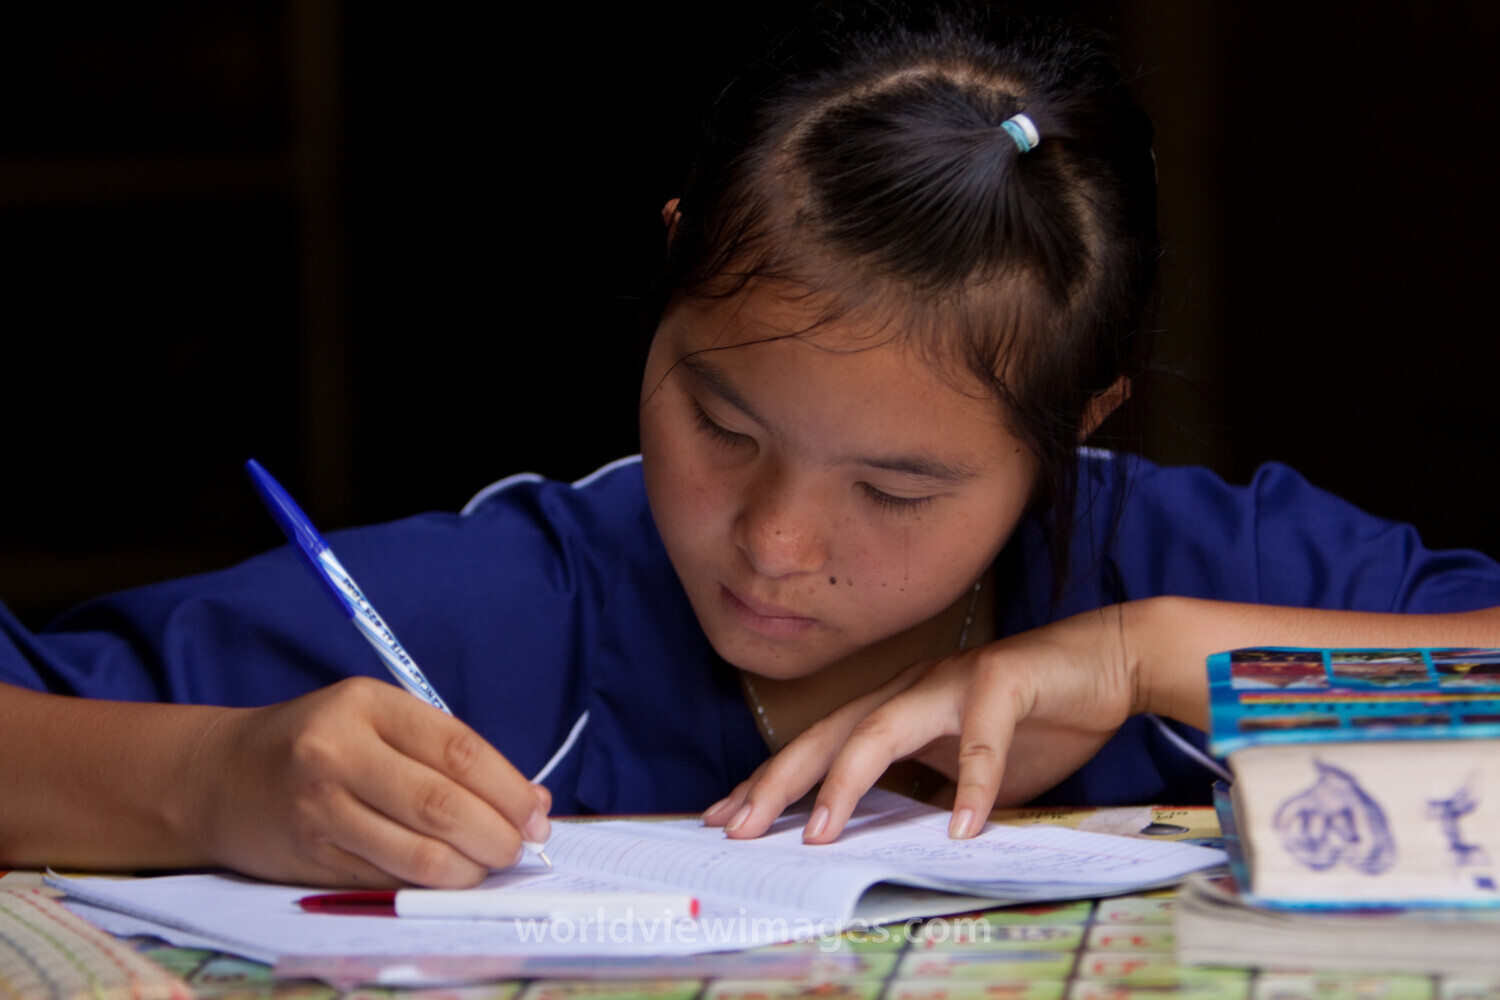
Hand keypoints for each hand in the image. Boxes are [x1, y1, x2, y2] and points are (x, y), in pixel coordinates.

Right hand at [183, 678, 549, 886]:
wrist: (221, 778)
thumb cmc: (318, 742)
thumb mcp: (376, 719)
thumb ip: (447, 752)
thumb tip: (530, 800)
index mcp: (366, 705)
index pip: (458, 749)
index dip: (509, 787)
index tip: (536, 811)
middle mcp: (339, 755)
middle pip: (443, 806)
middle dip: (498, 834)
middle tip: (521, 846)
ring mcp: (322, 812)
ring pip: (421, 855)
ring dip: (472, 868)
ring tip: (490, 863)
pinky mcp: (313, 861)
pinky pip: (392, 880)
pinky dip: (434, 884)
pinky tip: (451, 876)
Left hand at [703, 605, 1143, 843]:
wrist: (1104, 663)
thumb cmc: (1032, 719)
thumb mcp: (965, 775)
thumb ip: (925, 800)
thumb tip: (884, 848)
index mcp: (893, 708)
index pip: (817, 748)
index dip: (770, 781)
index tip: (725, 818)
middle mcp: (908, 690)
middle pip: (829, 735)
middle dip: (778, 782)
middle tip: (738, 826)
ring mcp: (952, 682)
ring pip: (881, 728)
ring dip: (846, 781)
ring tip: (818, 831)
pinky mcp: (1002, 681)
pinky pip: (981, 738)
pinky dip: (973, 783)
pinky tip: (963, 828)